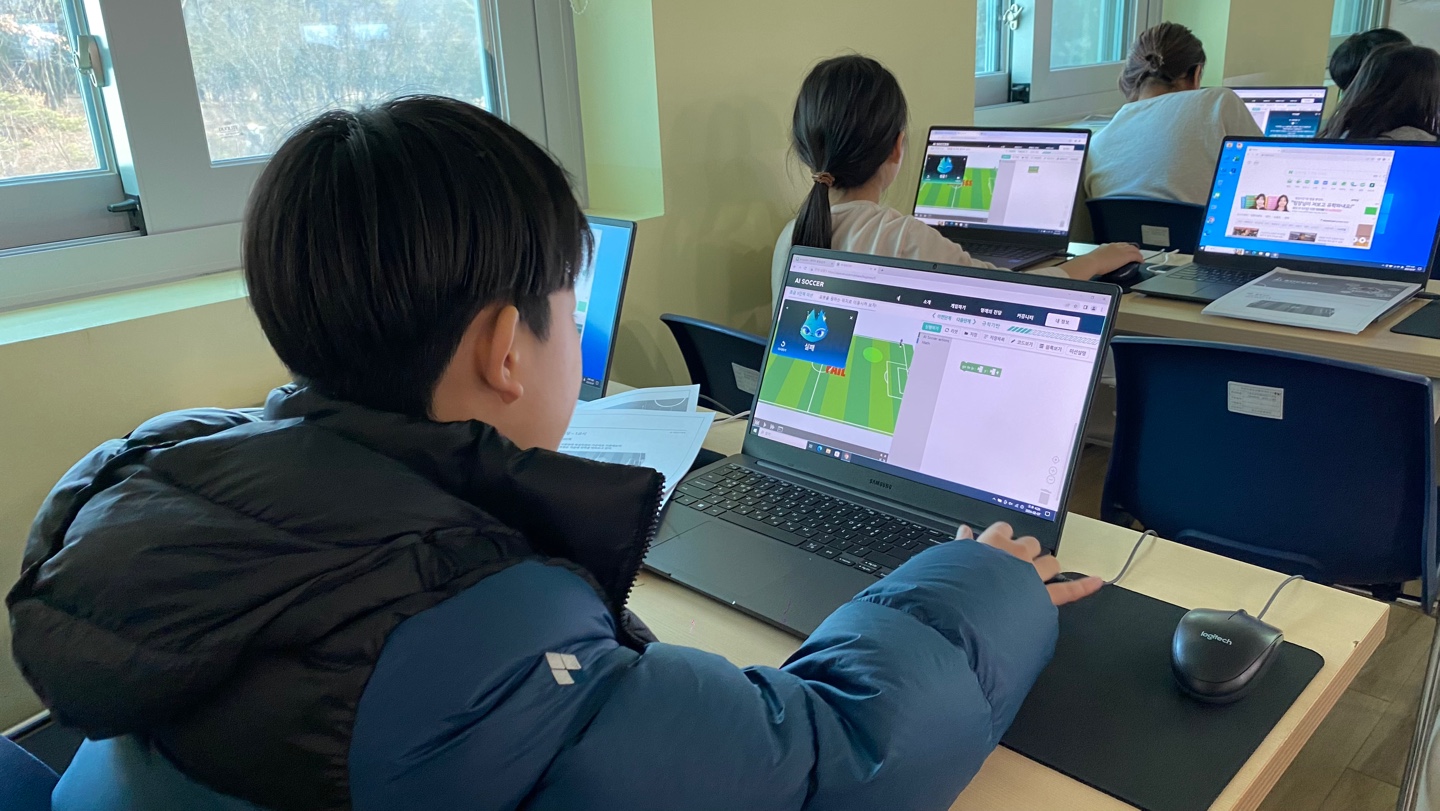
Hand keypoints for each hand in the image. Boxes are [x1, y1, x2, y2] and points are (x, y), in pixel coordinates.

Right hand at [960, 522, 1103, 605]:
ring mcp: (1031, 575)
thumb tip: (963, 531)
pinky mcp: (1042, 596)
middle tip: (1018, 564)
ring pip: (1050, 563)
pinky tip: (1097, 581)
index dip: (1003, 536)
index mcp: (992, 543)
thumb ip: (961, 545)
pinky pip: (1067, 591)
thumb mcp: (951, 560)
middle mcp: (1015, 555)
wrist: (960, 614)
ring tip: (1042, 575)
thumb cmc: (952, 589)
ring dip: (1047, 567)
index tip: (999, 542)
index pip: (1004, 529)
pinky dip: (1084, 586)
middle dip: (1028, 551)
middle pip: (1030, 544)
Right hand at [1059, 242, 1144, 279]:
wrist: (1091, 263)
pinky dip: (1140, 259)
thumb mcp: (1094, 260)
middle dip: (1132, 250)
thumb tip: (1094, 266)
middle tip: (1135, 255)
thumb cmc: (1089, 263)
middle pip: (1127, 245)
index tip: (1124, 252)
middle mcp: (1115, 246)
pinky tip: (1141, 262)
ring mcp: (1121, 250)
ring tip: (1139, 259)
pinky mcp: (1126, 256)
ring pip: (1134, 249)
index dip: (1123, 248)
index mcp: (1106, 246)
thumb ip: (1097, 260)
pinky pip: (1136, 256)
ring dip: (1137, 254)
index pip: (1118, 245)